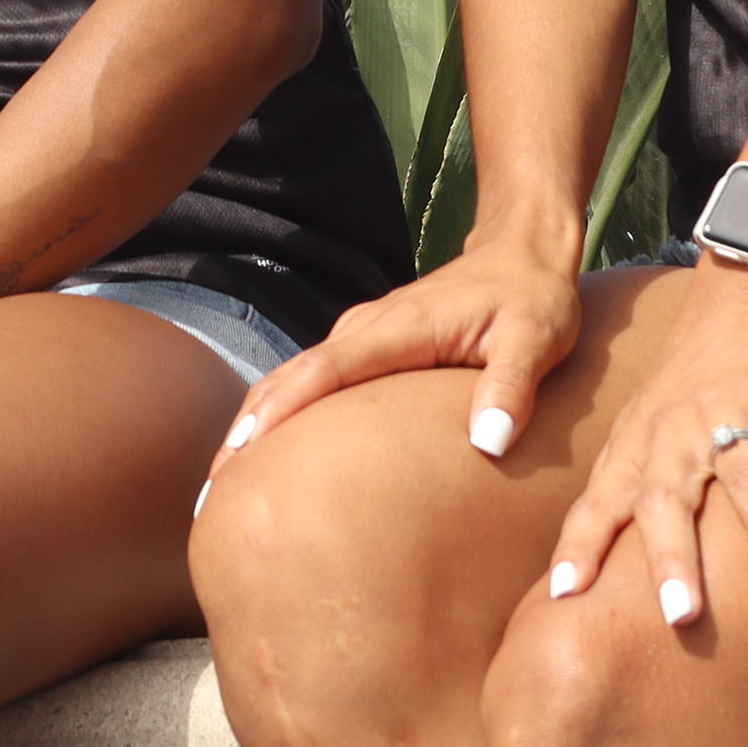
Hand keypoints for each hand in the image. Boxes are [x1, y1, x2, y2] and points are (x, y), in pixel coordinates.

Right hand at [204, 231, 583, 499]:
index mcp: (398, 329)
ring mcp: (361, 337)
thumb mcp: (537, 339)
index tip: (241, 452)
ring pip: (293, 381)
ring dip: (255, 426)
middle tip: (210, 497)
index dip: (282, 411)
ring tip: (222, 487)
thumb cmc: (532, 297)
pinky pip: (312, 382)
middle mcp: (366, 329)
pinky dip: (279, 413)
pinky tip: (264, 452)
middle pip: (290, 379)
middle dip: (247, 432)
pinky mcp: (366, 348)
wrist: (522, 249)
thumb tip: (489, 442)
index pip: (326, 371)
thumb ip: (512, 386)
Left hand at [547, 258, 747, 627]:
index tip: (564, 595)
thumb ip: (625, 493)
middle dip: (672, 557)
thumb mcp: (645, 431)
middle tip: (684, 618)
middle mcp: (674, 428)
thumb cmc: (690, 382)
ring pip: (747, 480)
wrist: (743, 293)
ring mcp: (726, 407)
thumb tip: (587, 568)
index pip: (600, 501)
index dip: (581, 544)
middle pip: (667, 497)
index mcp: (637, 444)